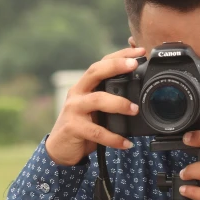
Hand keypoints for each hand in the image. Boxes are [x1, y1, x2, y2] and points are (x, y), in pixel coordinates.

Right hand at [46, 47, 145, 165]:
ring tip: (135, 109)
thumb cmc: (83, 126)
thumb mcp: (96, 109)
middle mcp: (78, 93)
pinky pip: (97, 132)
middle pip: (95, 72)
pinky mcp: (73, 128)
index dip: (119, 55)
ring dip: (119, 103)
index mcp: (85, 86)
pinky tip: (126, 143)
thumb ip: (110, 99)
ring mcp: (74, 109)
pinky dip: (114, 138)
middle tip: (134, 65)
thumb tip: (139, 93)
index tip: (139, 51)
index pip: (101, 64)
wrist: (60, 148)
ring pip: (97, 100)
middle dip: (115, 66)